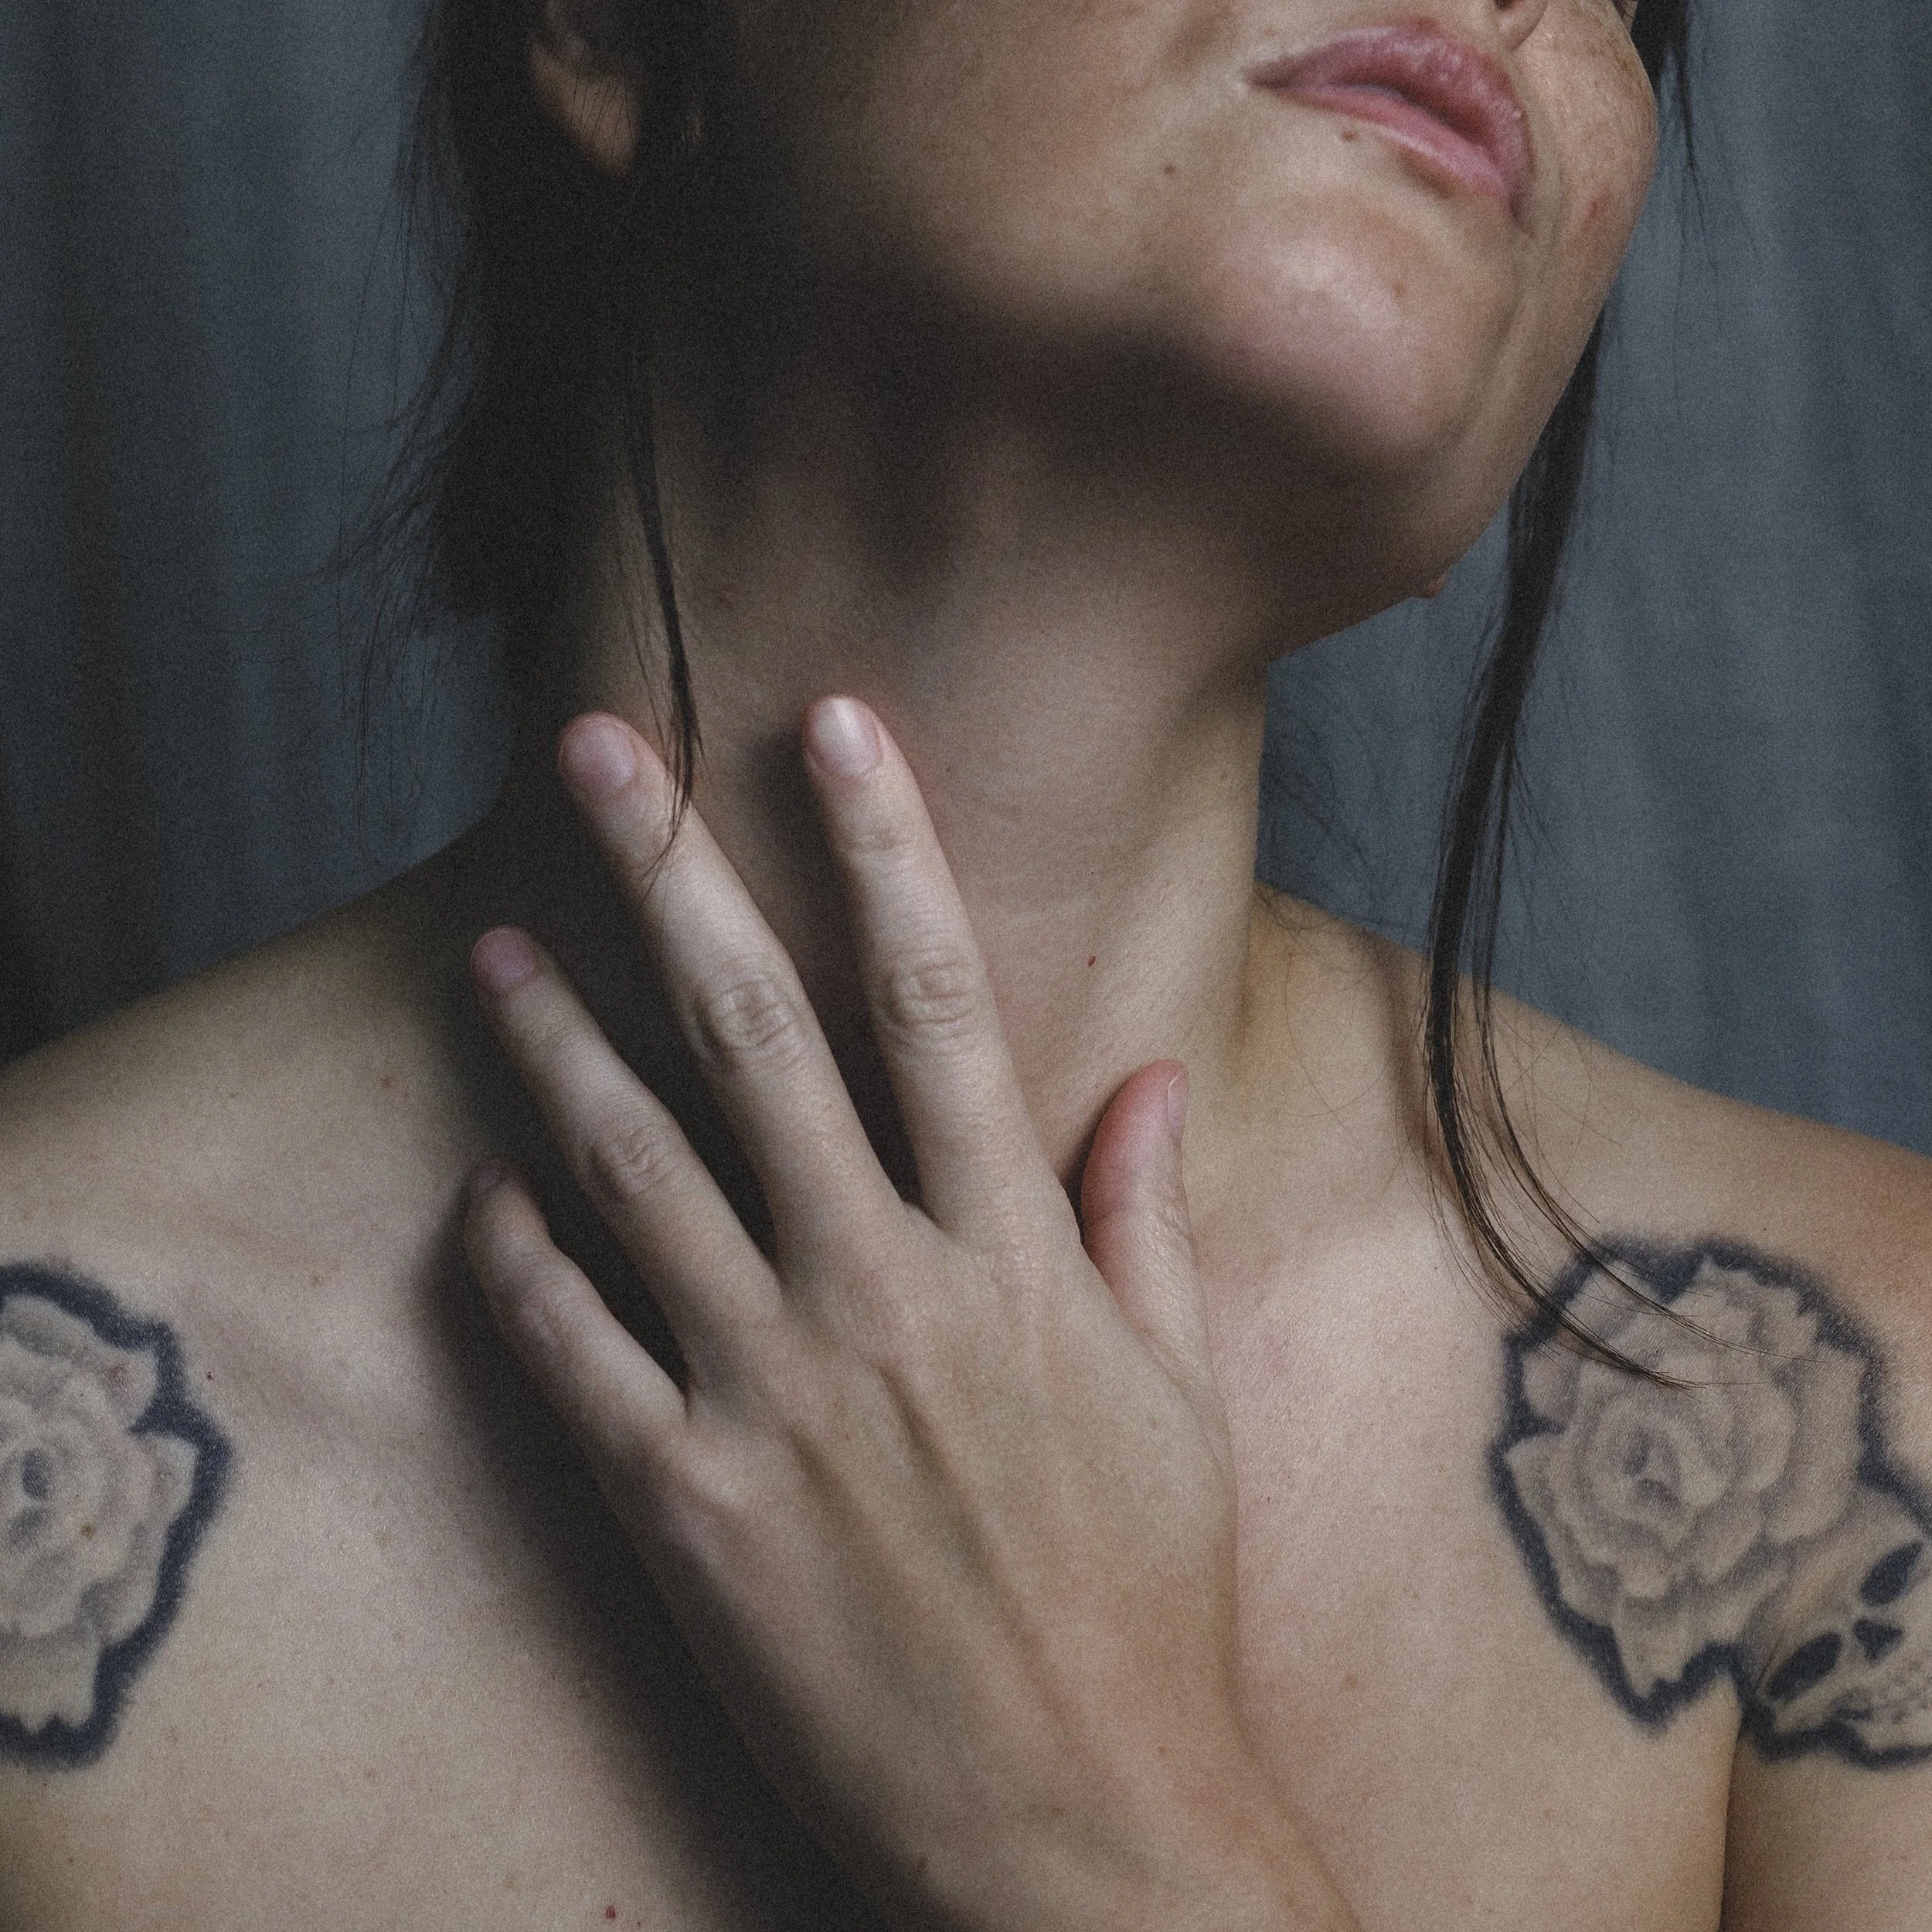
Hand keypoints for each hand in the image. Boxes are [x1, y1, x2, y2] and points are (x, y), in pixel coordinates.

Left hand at [463, 699, 1351, 1931]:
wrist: (1079, 1830)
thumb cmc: (1147, 1602)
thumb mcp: (1177, 1396)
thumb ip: (1145, 1220)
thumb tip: (1148, 1079)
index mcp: (1013, 1253)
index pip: (940, 995)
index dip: (883, 843)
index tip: (834, 725)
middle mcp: (886, 1295)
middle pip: (758, 1033)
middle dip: (674, 868)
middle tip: (600, 749)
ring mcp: (775, 1398)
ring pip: (633, 1168)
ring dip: (552, 1043)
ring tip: (490, 948)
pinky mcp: (688, 1509)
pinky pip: (573, 1351)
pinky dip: (518, 1262)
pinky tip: (484, 1196)